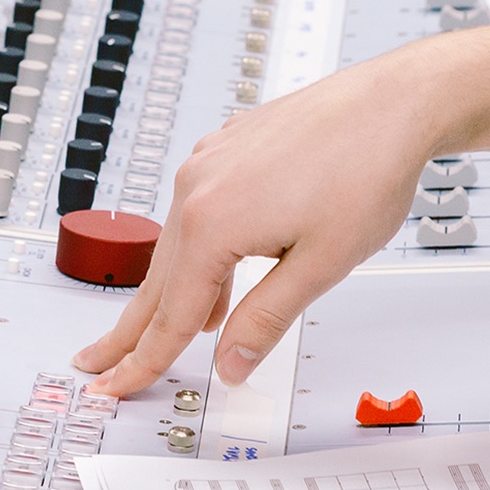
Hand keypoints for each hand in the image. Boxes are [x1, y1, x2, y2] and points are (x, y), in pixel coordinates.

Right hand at [72, 49, 451, 395]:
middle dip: (128, 331)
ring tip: (158, 332)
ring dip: (169, 292)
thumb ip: (265, 319)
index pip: (169, 315)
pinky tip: (213, 272)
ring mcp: (209, 161)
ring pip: (176, 243)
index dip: (143, 361)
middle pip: (156, 279)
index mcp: (211, 222)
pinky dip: (196, 250)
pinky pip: (195, 210)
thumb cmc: (367, 169)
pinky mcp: (227, 147)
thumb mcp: (319, 265)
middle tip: (96, 363)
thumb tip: (230, 362)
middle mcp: (197, 186)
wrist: (393, 102)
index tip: (116, 387)